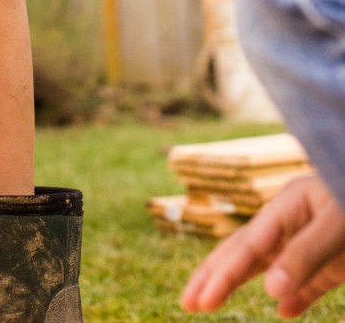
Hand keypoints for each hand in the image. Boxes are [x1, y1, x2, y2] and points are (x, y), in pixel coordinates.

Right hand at [181, 174, 344, 317]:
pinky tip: (284, 310)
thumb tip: (270, 293)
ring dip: (241, 283)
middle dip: (215, 276)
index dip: (221, 274)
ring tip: (211, 301)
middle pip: (246, 251)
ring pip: (270, 264)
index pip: (247, 246)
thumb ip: (305, 256)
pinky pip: (310, 278)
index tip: (198, 301)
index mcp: (288, 205)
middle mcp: (295, 220)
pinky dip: (296, 296)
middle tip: (187, 302)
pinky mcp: (338, 256)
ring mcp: (315, 238)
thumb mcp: (337, 227)